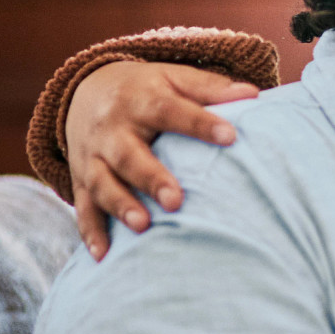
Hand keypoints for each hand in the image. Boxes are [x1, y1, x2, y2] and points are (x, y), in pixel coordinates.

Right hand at [65, 60, 255, 258]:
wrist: (85, 90)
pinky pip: (83, 206)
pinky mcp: (81, 178)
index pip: (171, 110)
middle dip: (151, 178)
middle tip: (176, 200)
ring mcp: (92, 156)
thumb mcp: (174, 78)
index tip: (230, 137)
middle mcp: (113, 129)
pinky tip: (105, 255)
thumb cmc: (146, 89)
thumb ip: (211, 88)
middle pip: (129, 155)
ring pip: (102, 183)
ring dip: (120, 205)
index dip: (200, 124)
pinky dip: (91, 232)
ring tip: (144, 226)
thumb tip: (254, 94)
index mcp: (141, 100)